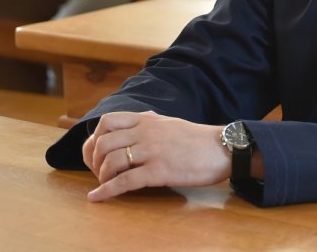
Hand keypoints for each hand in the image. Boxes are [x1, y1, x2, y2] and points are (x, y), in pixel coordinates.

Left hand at [82, 111, 231, 201]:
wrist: (222, 148)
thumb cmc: (197, 139)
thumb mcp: (168, 123)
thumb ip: (148, 123)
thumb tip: (131, 126)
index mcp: (147, 119)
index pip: (106, 122)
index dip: (94, 139)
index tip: (94, 153)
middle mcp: (146, 132)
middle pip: (103, 143)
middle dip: (93, 160)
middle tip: (98, 172)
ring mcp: (152, 151)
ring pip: (111, 162)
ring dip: (101, 176)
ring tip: (104, 184)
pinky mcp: (158, 171)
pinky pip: (124, 181)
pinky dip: (106, 191)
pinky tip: (98, 197)